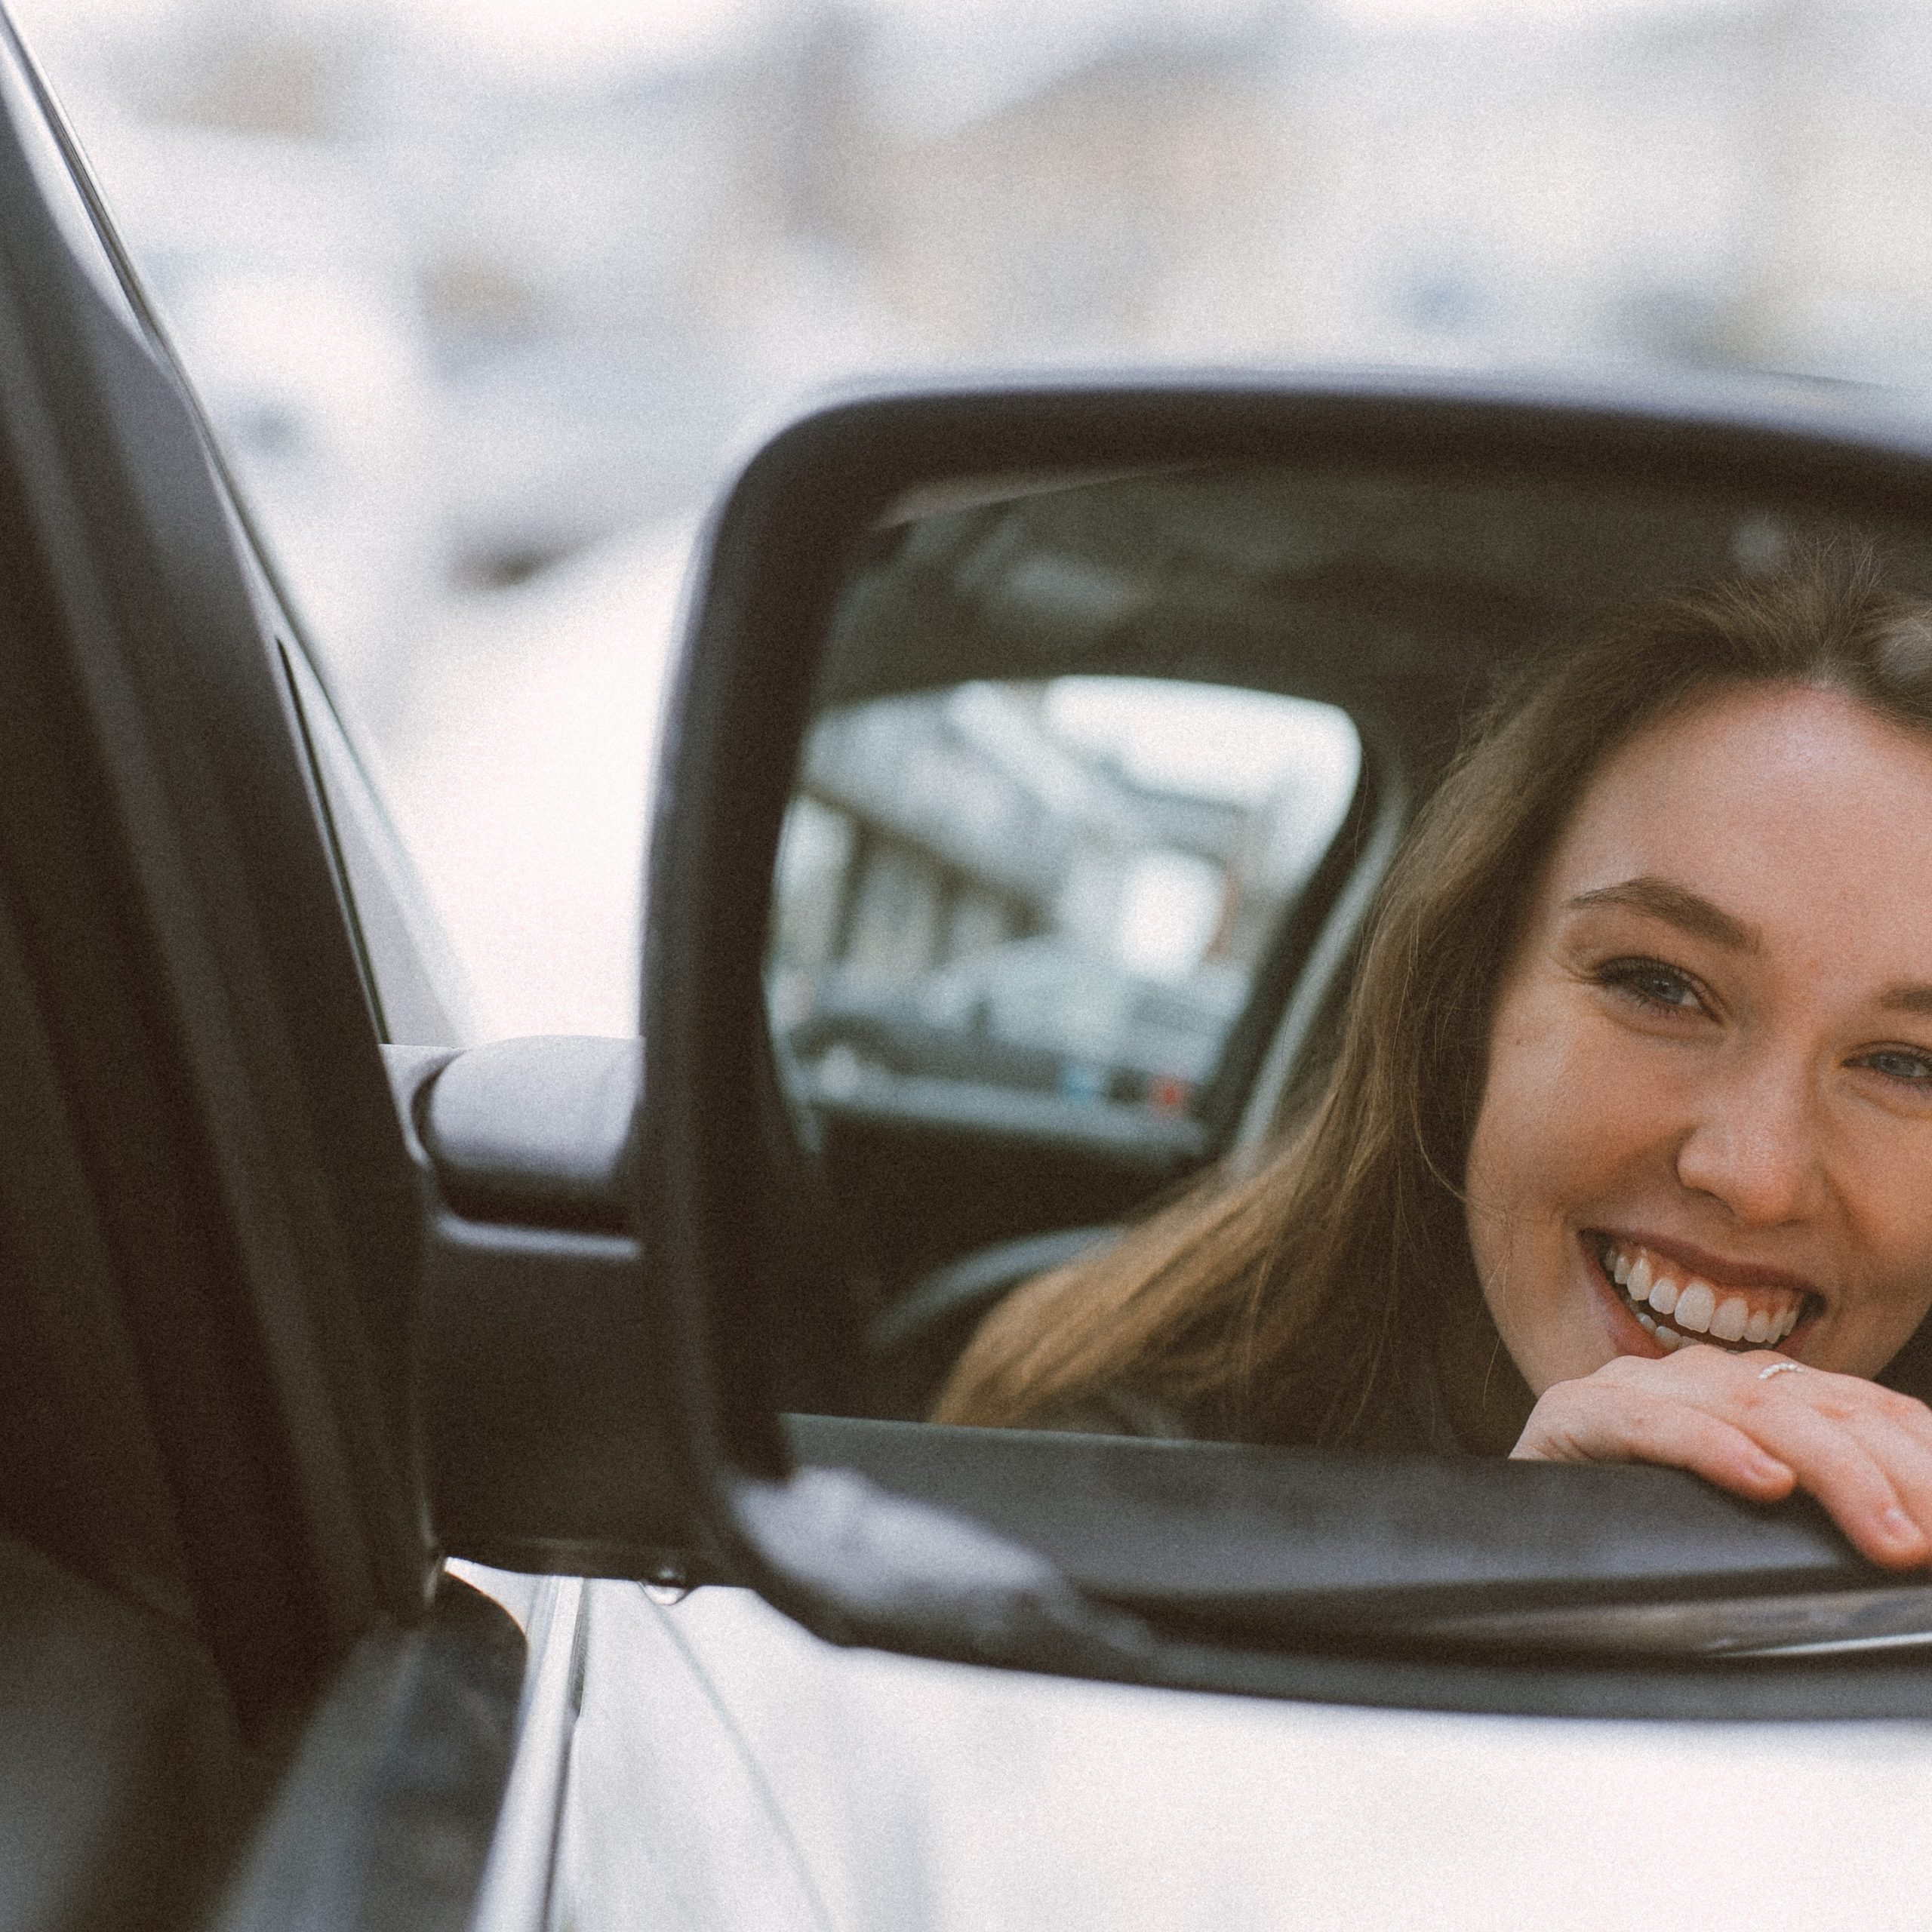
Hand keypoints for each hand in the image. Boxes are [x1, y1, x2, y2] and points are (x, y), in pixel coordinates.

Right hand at [1511, 1345, 1931, 1569]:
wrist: (1518, 1563)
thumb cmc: (1638, 1556)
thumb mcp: (1752, 1531)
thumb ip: (1821, 1513)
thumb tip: (1912, 1536)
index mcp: (1747, 1395)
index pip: (1856, 1403)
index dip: (1920, 1448)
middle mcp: (1696, 1377)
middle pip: (1817, 1402)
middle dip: (1894, 1471)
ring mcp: (1633, 1387)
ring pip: (1748, 1402)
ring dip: (1830, 1469)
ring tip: (1883, 1531)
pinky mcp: (1573, 1412)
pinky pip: (1650, 1419)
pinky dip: (1712, 1448)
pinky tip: (1763, 1482)